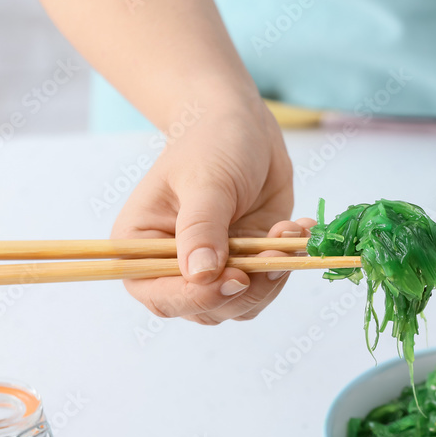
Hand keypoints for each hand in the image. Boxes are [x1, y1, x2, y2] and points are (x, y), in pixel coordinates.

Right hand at [111, 101, 306, 324]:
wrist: (243, 128)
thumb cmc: (210, 144)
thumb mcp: (205, 181)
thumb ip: (201, 228)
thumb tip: (202, 275)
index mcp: (140, 247)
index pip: (160, 295)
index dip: (198, 297)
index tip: (236, 279)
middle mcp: (171, 267)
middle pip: (205, 308)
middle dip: (246, 288)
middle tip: (275, 252)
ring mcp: (212, 269)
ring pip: (241, 306)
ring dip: (271, 278)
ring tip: (286, 234)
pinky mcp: (245, 265)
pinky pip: (266, 286)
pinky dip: (286, 265)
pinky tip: (295, 230)